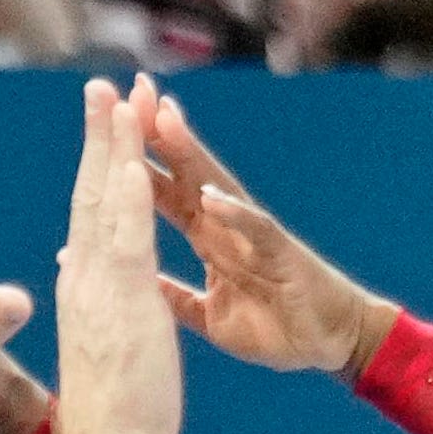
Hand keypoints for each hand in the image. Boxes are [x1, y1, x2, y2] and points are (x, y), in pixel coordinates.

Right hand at [52, 79, 181, 433]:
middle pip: (92, 194)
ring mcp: (101, 292)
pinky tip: (132, 162)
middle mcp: (86, 282)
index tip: (103, 124)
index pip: (89, 214)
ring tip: (116, 98)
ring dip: (114, 150)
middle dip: (101, 138)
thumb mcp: (101, 348)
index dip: (97, 166)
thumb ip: (91, 307)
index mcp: (85, 290)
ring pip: (106, 206)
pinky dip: (128, 200)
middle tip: (102, 86)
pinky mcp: (122, 309)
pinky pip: (126, 243)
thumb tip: (79, 277)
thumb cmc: (108, 419)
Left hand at [128, 78, 396, 376]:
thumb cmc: (276, 328)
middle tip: (130, 89)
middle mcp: (228, 227)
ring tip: (163, 118)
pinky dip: (234, 213)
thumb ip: (176, 296)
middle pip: (185, 173)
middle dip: (157, 133)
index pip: (164, 191)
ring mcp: (255, 237)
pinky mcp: (282, 255)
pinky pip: (256, 230)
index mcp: (209, 239)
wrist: (330, 344)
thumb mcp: (210, 317)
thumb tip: (139, 281)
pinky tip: (210, 196)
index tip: (101, 125)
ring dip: (191, 153)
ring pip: (217, 186)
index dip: (132, 161)